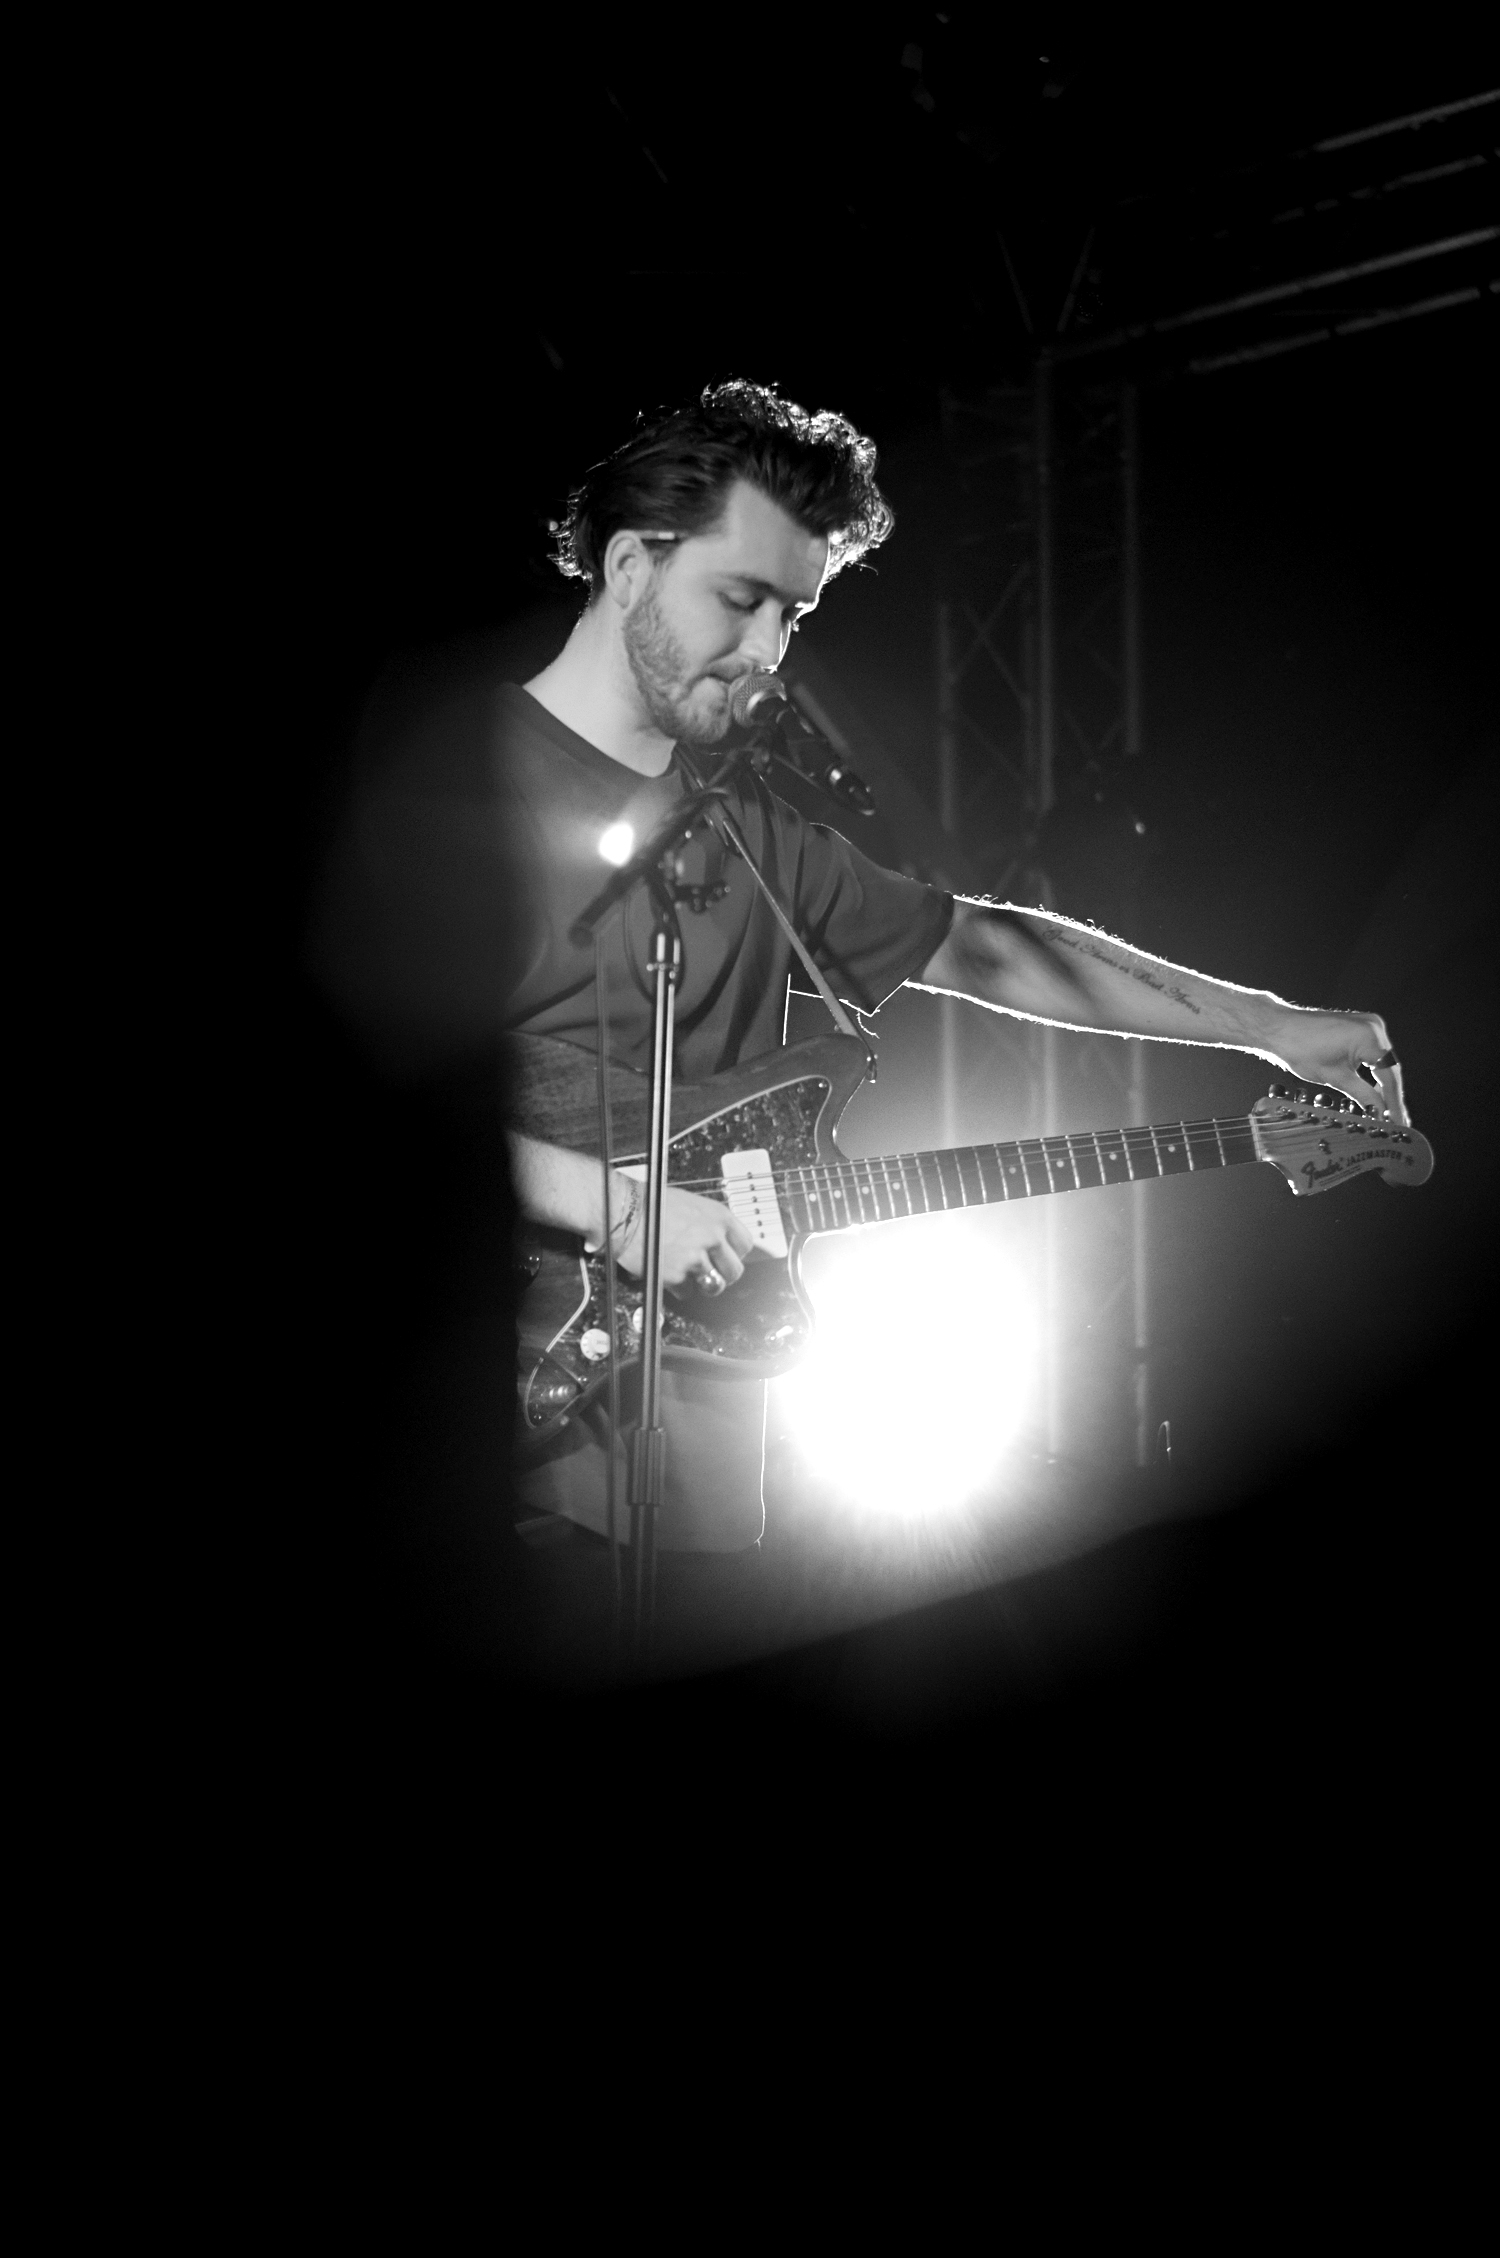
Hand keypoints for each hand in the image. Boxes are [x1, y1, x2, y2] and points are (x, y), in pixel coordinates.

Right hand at [615, 1183, 754, 1293]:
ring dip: (704, 1284)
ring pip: (715, 1285)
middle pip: (735, 1270)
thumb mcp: (691, 1204)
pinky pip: (687, 1291)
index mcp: (718, 1216)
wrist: (624, 1212)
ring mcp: (696, 1258)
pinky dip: (678, 1287)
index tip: (727, 1257)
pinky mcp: (677, 1275)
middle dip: (723, 1274)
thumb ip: (709, 1223)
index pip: (745, 1245)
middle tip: (710, 1271)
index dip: (734, 1254)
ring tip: (691, 1275)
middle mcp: (711, 1237)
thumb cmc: (650, 1203)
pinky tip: (668, 1273)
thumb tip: (719, 1240)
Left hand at [1265, 1007, 1408, 1125]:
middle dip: (1391, 1096)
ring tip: (1389, 1113)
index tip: (1400, 1123)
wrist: (1280, 1029)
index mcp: (1369, 1037)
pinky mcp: (1361, 1027)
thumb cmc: (1301, 1050)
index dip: (1394, 1103)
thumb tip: (1381, 1115)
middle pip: (1389, 1068)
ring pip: (1383, 1062)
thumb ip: (1364, 1096)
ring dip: (1384, 1086)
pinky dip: (1374, 1073)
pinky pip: (1374, 1053)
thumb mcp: (1335, 1078)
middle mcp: (1374, 1027)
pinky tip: (1376, 1093)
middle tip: (1398, 1122)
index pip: (1389, 1076)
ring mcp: (1369, 1024)